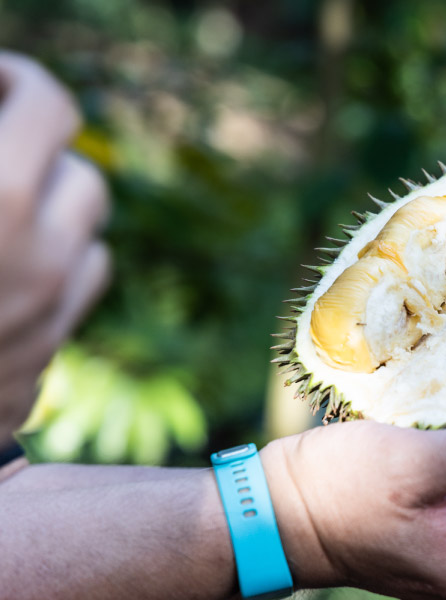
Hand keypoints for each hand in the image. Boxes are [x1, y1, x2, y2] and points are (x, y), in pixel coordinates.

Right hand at [0, 52, 109, 441]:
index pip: (49, 106)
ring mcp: (51, 304)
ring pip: (92, 225)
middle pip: (82, 168)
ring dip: (58, 200)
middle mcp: (37, 250)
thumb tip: (0, 122)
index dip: (22, 80)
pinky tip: (22, 253)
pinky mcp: (50, 346)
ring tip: (6, 196)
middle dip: (43, 146)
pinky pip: (88, 276)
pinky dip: (67, 254)